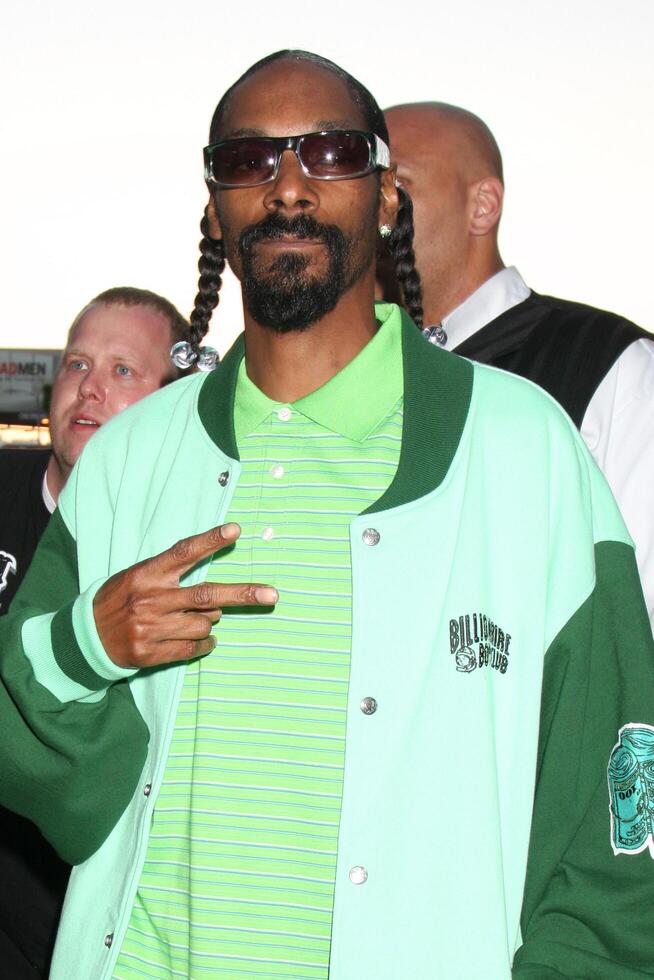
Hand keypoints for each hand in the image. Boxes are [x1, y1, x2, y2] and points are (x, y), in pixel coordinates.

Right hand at [93, 523, 277, 668]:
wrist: (86, 637)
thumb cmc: (119, 599)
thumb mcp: (137, 576)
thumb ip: (172, 578)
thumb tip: (216, 601)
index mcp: (147, 574)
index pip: (183, 552)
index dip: (210, 540)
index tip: (236, 530)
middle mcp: (152, 600)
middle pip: (206, 596)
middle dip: (242, 594)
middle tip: (272, 595)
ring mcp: (152, 628)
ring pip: (204, 625)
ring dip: (209, 622)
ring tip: (193, 619)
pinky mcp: (152, 653)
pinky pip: (194, 649)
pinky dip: (205, 644)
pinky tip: (202, 640)